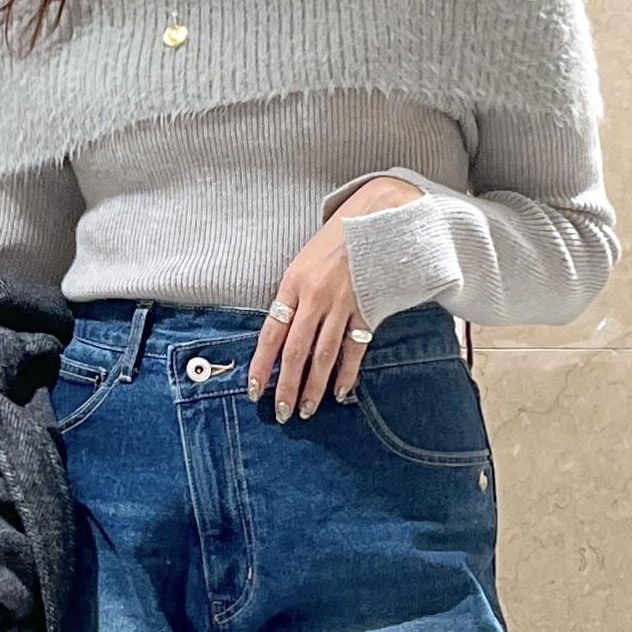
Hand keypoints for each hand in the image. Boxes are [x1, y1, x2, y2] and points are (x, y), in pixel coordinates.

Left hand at [246, 177, 422, 417]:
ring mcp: (343, 305)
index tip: (254, 390)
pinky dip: (347, 374)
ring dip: (314, 387)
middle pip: (296, 352)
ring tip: (305, 410)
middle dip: (286, 386)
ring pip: (324, 356)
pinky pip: (354, 350)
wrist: (377, 218)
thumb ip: (291, 298)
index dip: (261, 366)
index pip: (271, 333)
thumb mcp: (302, 264)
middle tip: (280, 412)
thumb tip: (280, 337)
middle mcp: (316, 297)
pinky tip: (340, 392)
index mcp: (293, 284)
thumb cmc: (335, 242)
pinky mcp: (368, 309)